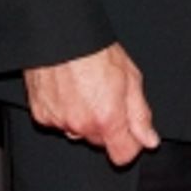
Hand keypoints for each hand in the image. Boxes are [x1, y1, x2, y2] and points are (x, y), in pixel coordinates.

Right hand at [25, 42, 160, 164]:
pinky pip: (57, 122)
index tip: (129, 131)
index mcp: (107, 118)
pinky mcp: (41, 115)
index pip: (122, 156)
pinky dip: (64, 111)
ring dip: (83, 118)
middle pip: (100, 141)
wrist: (61, 34)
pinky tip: (67, 89)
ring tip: (84, 89)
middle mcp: (82, 125)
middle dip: (105, 125)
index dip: (129, 144)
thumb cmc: (95, 50)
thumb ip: (140, 115)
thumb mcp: (130, 78)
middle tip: (105, 95)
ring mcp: (59, 122)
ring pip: (78, 131)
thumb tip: (149, 140)